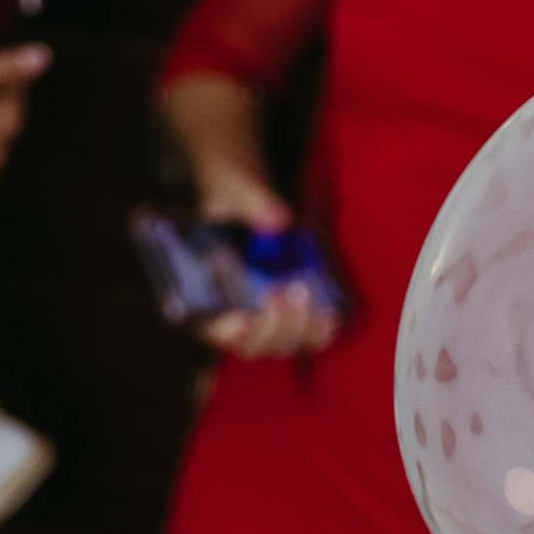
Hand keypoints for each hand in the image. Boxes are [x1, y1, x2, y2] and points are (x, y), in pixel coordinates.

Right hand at [190, 177, 342, 360]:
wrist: (248, 197)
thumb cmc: (232, 195)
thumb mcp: (235, 189)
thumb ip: (253, 202)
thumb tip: (278, 219)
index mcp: (203, 289)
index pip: (209, 326)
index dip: (224, 330)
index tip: (243, 319)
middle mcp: (232, 311)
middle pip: (251, 344)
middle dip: (272, 326)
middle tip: (284, 291)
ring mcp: (263, 315)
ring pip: (280, 345)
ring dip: (298, 331)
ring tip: (307, 294)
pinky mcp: (290, 310)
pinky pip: (304, 336)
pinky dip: (318, 333)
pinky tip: (330, 316)